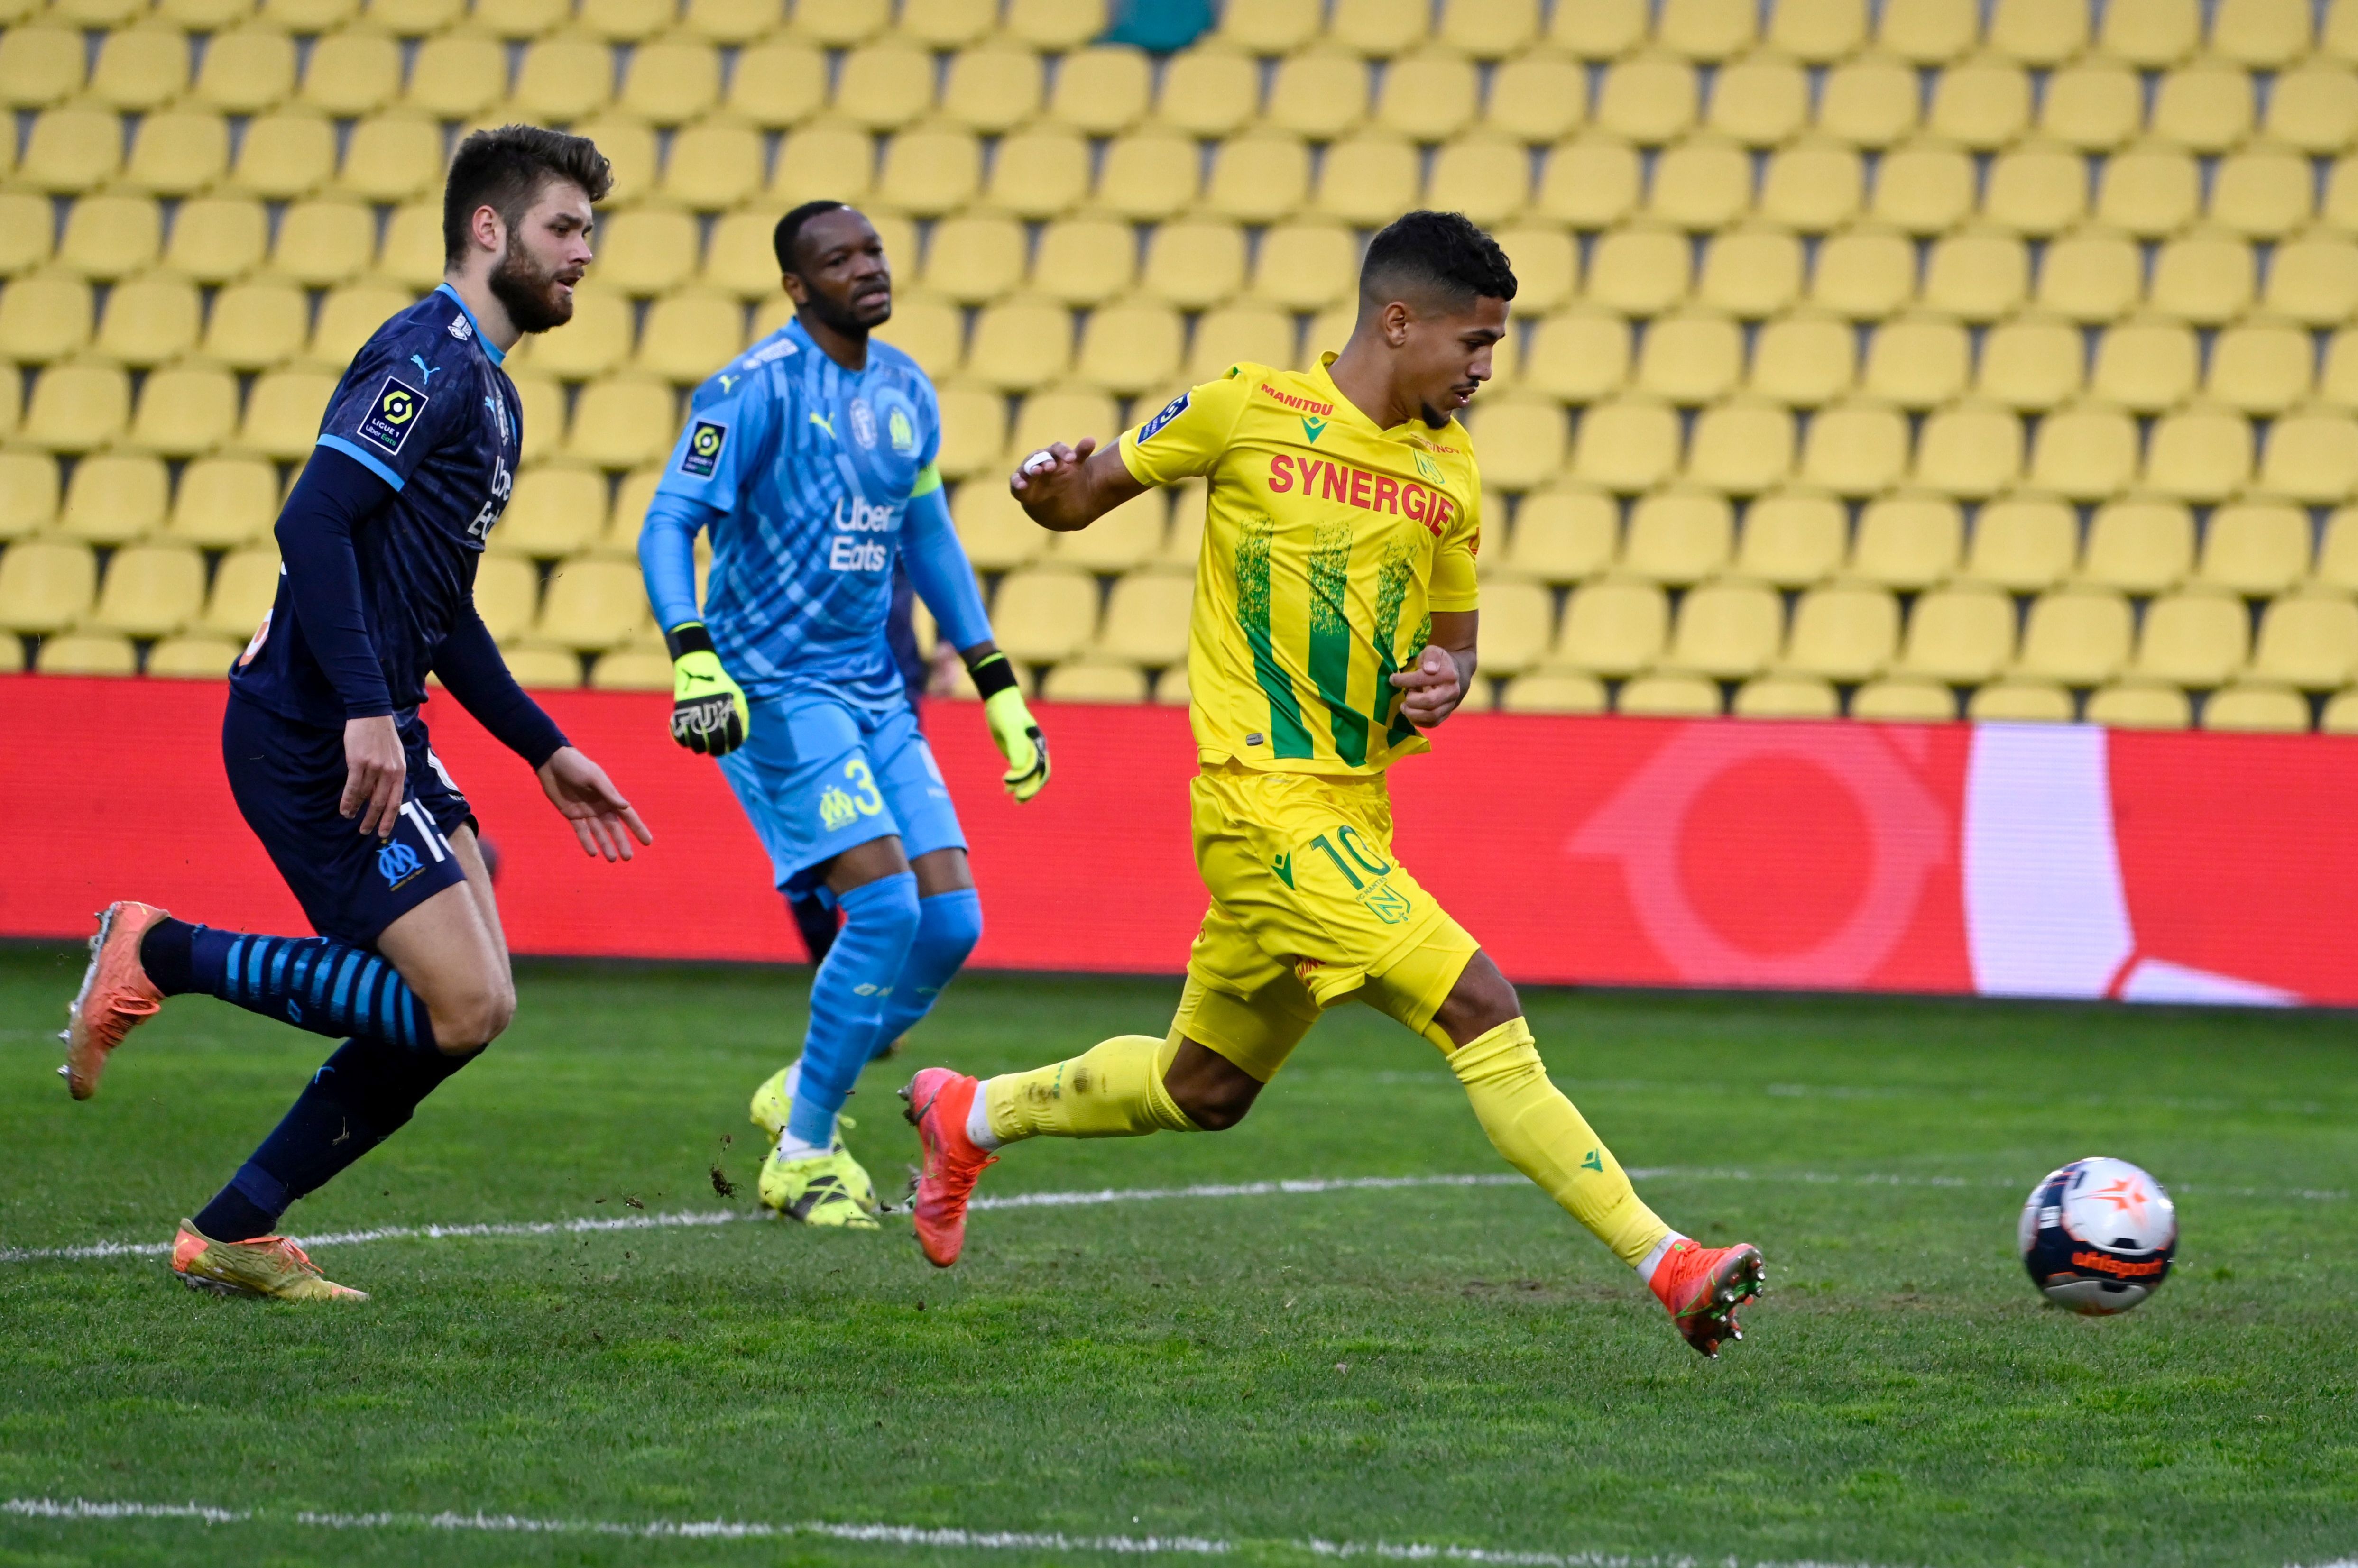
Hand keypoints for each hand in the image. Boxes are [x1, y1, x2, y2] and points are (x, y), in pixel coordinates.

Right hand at [339, 715, 405, 838]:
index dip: (390, 819)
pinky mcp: (358, 762)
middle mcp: (389, 772)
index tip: (383, 833)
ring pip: (364, 796)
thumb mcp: (396, 756)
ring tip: (350, 817)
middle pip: (381, 802)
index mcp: (400, 771)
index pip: (396, 801)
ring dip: (356, 809)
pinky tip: (344, 809)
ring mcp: (374, 767)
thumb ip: (393, 775)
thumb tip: (385, 794)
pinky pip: (352, 787)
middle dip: (372, 820)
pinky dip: (347, 800)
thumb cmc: (383, 737)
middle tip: (365, 831)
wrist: (371, 715)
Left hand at [536, 746, 654, 861]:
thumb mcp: (594, 777)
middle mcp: (600, 806)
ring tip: (613, 859)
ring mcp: (586, 812)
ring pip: (599, 833)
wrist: (552, 761)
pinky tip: (593, 853)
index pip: (627, 815)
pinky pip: (581, 831)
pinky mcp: (571, 814)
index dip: (638, 828)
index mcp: (609, 797)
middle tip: (628, 858)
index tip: (648, 841)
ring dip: (606, 845)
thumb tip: (626, 807)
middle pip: (614, 828)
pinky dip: (587, 842)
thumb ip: (609, 793)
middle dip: (622, 842)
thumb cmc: (576, 766)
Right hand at [671, 650, 749, 755]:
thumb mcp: (737, 695)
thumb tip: (742, 738)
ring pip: (695, 740)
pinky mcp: (680, 710)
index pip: (731, 734)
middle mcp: (710, 710)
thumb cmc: (721, 685)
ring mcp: (694, 710)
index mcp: (726, 707)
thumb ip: (742, 715)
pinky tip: (688, 742)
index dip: (730, 745)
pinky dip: (682, 739)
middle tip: (714, 751)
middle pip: (713, 740)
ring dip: (698, 747)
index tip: (728, 748)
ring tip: (701, 748)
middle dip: (715, 749)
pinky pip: (679, 731)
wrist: (698, 668)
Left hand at [982, 686, 1049, 801]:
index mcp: (1038, 745)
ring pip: (1031, 776)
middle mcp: (1035, 751)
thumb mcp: (1010, 730)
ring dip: (1024, 789)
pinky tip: (1006, 790)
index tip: (1011, 785)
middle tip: (1018, 800)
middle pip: (1038, 776)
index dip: (1029, 780)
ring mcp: (1027, 753)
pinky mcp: (1017, 754)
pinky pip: (1020, 772)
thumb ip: (1016, 748)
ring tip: (1015, 800)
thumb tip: (1018, 769)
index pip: (1038, 768)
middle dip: (1030, 789)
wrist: (1000, 703)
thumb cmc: (1007, 714)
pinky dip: (1015, 782)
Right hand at [1008, 438, 1097, 529]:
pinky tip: (1021, 485)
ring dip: (1031, 468)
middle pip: (1040, 457)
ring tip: (1037, 471)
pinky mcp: (1020, 487)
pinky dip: (1017, 482)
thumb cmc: (1062, 478)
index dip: (1064, 452)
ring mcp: (1028, 473)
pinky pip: (1016, 482)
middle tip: (1052, 466)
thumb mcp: (1074, 467)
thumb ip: (1080, 454)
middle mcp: (1038, 461)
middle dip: (1045, 460)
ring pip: (1027, 467)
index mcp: (1053, 455)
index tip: (1072, 459)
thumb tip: (1091, 439)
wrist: (1052, 500)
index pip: (1057, 449)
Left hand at [1388, 644, 1466, 728]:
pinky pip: (1433, 724)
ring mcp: (1450, 705)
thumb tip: (1429, 669)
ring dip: (1413, 714)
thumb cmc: (1438, 663)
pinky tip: (1410, 714)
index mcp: (1448, 675)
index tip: (1392, 679)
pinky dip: (1419, 722)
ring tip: (1404, 707)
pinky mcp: (1446, 715)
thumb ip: (1431, 657)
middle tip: (1404, 698)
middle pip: (1430, 702)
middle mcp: (1452, 692)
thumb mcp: (1434, 652)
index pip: (1423, 679)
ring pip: (1432, 716)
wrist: (1455, 676)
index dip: (1404, 680)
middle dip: (1411, 701)